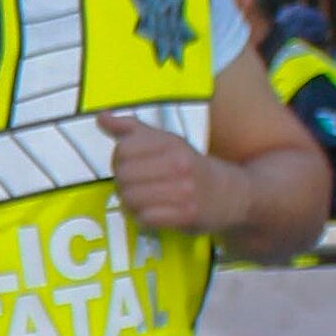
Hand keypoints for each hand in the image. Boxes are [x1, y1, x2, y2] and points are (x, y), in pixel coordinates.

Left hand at [103, 116, 220, 235]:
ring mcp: (184, 191)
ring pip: (131, 199)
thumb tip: (102, 116)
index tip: (132, 166)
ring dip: (131, 204)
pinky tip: (152, 214)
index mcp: (171, 143)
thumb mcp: (167, 142)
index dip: (120, 161)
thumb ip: (132, 129)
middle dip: (123, 185)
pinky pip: (145, 218)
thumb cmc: (191, 167)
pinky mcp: (187, 215)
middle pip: (123, 176)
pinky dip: (143, 219)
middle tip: (137, 188)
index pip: (123, 150)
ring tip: (144, 202)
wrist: (233, 195)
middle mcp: (178, 164)